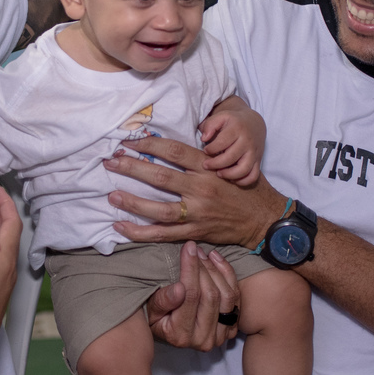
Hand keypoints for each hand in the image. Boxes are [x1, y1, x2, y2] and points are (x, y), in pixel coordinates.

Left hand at [103, 135, 285, 248]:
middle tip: (109, 162)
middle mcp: (202, 189)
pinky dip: (140, 232)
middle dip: (132, 168)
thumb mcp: (227, 164)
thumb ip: (201, 158)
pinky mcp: (196, 232)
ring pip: (159, 209)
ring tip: (112, 196)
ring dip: (132, 202)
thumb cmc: (244, 188)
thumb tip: (169, 147)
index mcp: (208, 168)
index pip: (174, 151)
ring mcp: (198, 213)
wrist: (264, 219)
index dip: (149, 144)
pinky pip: (163, 234)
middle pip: (160, 178)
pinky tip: (120, 226)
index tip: (128, 140)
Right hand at [145, 242, 240, 349]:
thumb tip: (179, 289)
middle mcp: (203, 340)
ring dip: (217, 270)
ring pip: (227, 296)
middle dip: (204, 268)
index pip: (190, 296)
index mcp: (180, 335)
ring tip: (205, 254)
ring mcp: (220, 335)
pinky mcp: (231, 328)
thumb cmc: (156, 318)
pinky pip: (235, 297)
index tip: (188, 247)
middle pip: (211, 296)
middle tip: (195, 249)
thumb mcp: (150, 310)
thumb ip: (162, 301)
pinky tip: (217, 260)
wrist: (170, 332)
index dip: (190, 269)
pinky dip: (228, 276)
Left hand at [199, 107, 264, 186]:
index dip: (211, 149)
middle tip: (206, 165)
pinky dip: (242, 181)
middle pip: (231, 158)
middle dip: (216, 164)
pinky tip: (231, 178)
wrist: (254, 124)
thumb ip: (210, 125)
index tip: (205, 151)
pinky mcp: (258, 161)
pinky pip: (253, 176)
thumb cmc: (232, 122)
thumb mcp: (221, 117)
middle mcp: (248, 141)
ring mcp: (254, 153)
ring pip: (244, 169)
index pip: (222, 142)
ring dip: (229, 175)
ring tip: (219, 173)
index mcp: (237, 128)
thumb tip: (204, 138)